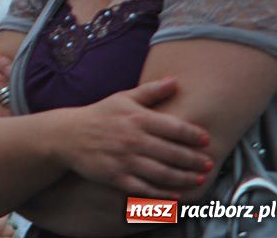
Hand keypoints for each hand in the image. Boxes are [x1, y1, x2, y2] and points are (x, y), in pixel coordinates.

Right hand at [60, 77, 212, 197]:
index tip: (206, 140)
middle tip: (209, 164)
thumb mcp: (123, 98)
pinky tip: (175, 195)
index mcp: (136, 117)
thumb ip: (151, 91)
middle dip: (194, 160)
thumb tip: (175, 81)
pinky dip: (161, 194)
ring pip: (162, 173)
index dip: (193, 134)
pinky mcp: (115, 176)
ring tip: (198, 180)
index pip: (173, 126)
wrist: (67, 135)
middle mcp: (132, 138)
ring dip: (184, 178)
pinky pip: (143, 188)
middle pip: (172, 152)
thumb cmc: (99, 115)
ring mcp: (124, 159)